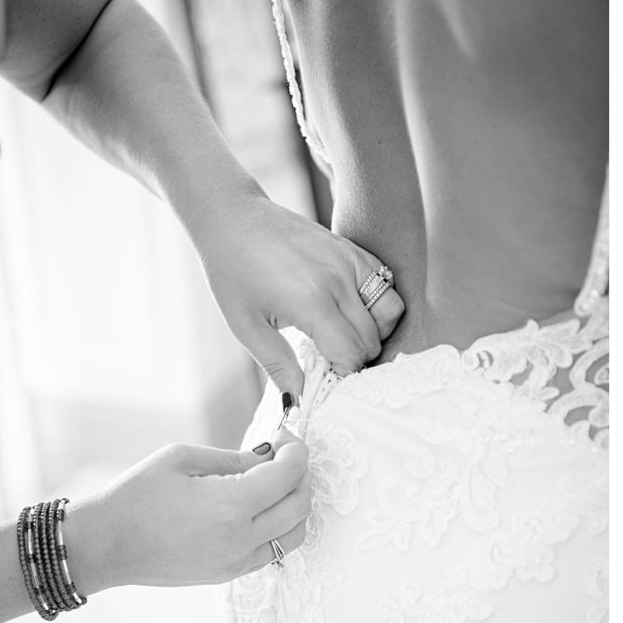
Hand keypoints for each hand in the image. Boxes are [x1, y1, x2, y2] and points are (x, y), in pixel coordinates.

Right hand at [63, 429, 310, 590]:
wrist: (106, 545)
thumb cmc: (136, 496)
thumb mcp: (183, 458)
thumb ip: (235, 458)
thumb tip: (270, 456)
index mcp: (231, 505)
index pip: (289, 474)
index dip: (296, 449)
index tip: (285, 436)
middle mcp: (242, 538)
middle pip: (301, 503)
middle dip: (302, 472)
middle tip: (284, 454)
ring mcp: (238, 561)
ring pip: (296, 532)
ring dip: (297, 503)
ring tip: (276, 481)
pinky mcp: (230, 574)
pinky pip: (273, 550)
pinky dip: (281, 526)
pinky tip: (260, 507)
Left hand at [196, 192, 404, 400]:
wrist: (232, 219)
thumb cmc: (232, 273)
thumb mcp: (247, 327)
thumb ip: (279, 367)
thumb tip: (298, 403)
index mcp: (311, 301)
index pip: (351, 354)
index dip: (342, 374)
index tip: (324, 377)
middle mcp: (338, 278)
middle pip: (372, 338)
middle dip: (355, 358)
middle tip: (329, 361)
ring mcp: (349, 259)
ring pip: (391, 310)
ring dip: (374, 331)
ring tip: (344, 335)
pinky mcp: (351, 248)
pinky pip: (385, 283)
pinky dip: (377, 304)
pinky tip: (348, 311)